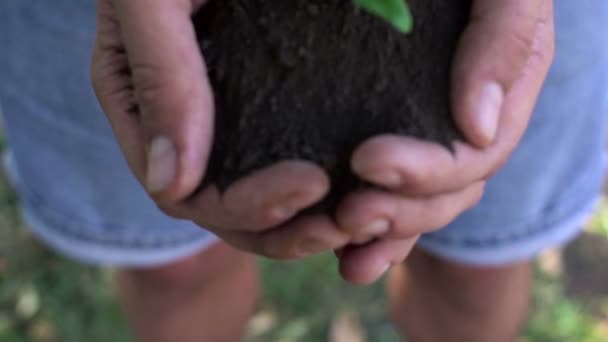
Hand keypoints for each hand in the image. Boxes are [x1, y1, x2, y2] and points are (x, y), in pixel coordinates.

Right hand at [91, 0, 348, 258]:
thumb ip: (158, 79)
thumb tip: (171, 184)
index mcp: (146, 108)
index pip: (186, 191)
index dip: (245, 207)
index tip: (312, 185)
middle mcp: (186, 127)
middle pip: (227, 212)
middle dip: (286, 228)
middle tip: (349, 221)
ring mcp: (228, 126)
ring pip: (263, 207)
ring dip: (312, 225)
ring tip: (363, 218)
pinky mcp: (271, 115)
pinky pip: (294, 174)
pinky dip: (329, 197)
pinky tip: (369, 195)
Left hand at [335, 0, 555, 283]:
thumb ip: (503, 41)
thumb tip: (477, 127)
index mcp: (498, 94)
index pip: (474, 155)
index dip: (426, 171)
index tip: (366, 159)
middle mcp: (465, 125)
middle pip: (447, 194)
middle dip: (399, 212)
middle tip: (348, 214)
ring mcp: (428, 138)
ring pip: (418, 207)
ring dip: (383, 236)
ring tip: (345, 253)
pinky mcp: (390, 142)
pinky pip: (390, 197)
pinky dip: (371, 234)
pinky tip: (345, 258)